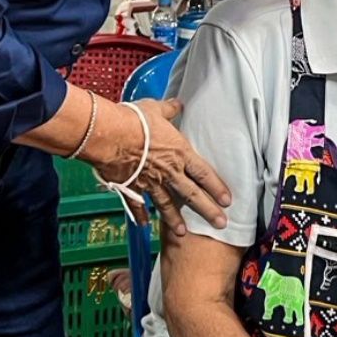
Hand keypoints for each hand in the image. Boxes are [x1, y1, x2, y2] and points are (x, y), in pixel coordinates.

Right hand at [91, 97, 228, 236]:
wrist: (110, 135)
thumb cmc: (134, 120)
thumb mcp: (155, 109)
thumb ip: (168, 109)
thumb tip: (177, 103)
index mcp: (178, 153)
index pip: (204, 173)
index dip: (217, 187)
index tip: (227, 201)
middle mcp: (168, 172)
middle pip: (192, 195)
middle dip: (208, 211)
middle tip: (221, 224)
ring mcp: (150, 183)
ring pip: (167, 205)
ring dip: (175, 220)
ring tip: (184, 233)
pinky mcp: (131, 188)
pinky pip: (137, 205)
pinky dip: (141, 215)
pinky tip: (145, 225)